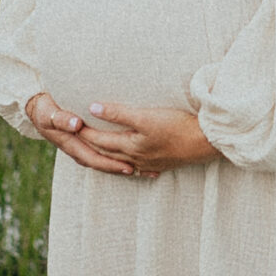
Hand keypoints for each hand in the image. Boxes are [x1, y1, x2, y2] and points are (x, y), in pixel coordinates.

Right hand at [24, 89, 138, 173]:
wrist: (37, 109)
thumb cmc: (45, 109)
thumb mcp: (49, 113)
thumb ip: (62, 119)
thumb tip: (76, 125)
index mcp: (71, 145)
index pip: (95, 159)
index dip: (111, 164)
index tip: (128, 167)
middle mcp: (77, 150)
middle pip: (102, 163)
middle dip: (120, 168)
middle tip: (141, 170)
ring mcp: (80, 147)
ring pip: (102, 159)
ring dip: (119, 164)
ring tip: (140, 168)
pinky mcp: (84, 142)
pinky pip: (101, 151)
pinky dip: (115, 155)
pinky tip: (130, 156)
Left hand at [76, 100, 219, 174]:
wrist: (205, 142)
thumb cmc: (176, 126)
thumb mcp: (145, 117)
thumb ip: (119, 113)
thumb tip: (93, 107)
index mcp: (130, 146)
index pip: (99, 140)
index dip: (84, 132)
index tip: (71, 124)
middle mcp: (136, 157)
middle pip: (107, 153)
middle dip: (91, 147)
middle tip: (77, 139)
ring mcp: (150, 162)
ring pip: (122, 162)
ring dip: (107, 158)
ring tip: (98, 154)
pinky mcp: (162, 163)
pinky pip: (139, 168)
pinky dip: (129, 166)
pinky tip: (131, 167)